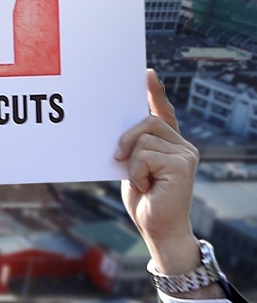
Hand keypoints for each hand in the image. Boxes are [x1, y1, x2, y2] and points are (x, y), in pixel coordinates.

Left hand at [115, 69, 200, 275]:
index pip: (162, 113)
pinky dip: (136, 172)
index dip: (154, 93)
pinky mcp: (182, 164)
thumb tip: (118, 131)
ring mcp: (185, 153)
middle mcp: (182, 145)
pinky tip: (147, 187)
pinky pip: (144, 155)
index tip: (146, 74)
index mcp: (170, 144)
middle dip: (125, 138)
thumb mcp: (134, 169)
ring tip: (141, 181)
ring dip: (131, 162)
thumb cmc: (144, 201)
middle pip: (146, 122)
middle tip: (117, 158)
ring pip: (142, 139)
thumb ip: (134, 149)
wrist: (158, 228)